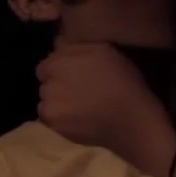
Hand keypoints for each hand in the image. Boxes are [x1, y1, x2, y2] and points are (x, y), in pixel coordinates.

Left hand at [37, 43, 175, 176]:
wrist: (130, 118)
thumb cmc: (121, 80)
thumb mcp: (103, 50)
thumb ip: (76, 48)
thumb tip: (58, 47)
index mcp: (57, 64)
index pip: (45, 66)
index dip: (59, 69)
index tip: (74, 75)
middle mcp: (47, 85)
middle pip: (46, 84)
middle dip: (57, 85)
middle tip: (78, 90)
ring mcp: (49, 109)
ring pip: (47, 103)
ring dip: (57, 103)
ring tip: (79, 107)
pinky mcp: (55, 129)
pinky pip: (51, 120)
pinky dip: (60, 119)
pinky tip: (77, 119)